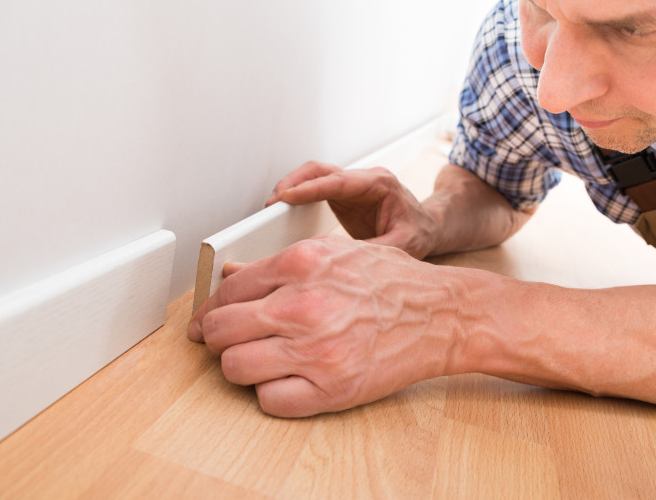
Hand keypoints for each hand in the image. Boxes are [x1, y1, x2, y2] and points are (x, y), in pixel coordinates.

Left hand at [187, 234, 469, 416]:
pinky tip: (287, 380)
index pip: (227, 292)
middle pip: (221, 331)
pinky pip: (269, 401)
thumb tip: (231, 276)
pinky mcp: (332, 389)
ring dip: (242, 368)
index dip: (214, 310)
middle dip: (221, 338)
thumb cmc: (391, 281)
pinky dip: (271, 393)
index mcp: (300, 264)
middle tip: (232, 341)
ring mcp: (316, 350)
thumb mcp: (333, 253)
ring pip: (235, 368)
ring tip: (261, 361)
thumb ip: (278, 264)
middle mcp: (303, 305)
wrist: (441, 313)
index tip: (213, 320)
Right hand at [265, 161, 439, 258]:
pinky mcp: (344, 196)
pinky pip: (317, 188)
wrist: (428, 227)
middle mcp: (364, 179)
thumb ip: (373, 249)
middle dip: (294, 182)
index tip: (287, 196)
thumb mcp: (404, 245)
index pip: (339, 181)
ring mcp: (353, 185)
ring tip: (274, 206)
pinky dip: (299, 195)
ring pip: (316, 176)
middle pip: (322, 171)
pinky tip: (287, 208)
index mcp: (380, 184)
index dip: (310, 188)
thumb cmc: (420, 232)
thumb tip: (338, 256)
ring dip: (293, 186)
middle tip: (273, 202)